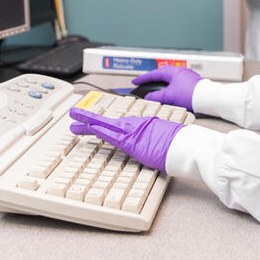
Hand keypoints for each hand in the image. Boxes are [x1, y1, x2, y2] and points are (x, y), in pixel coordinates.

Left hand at [69, 108, 183, 170]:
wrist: (187, 145)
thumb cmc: (181, 144)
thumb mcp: (165, 138)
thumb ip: (155, 139)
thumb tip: (153, 145)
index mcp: (145, 124)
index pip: (120, 123)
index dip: (106, 123)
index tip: (97, 122)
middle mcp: (137, 125)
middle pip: (108, 122)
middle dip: (90, 118)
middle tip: (74, 114)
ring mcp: (134, 132)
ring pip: (105, 126)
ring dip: (87, 124)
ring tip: (72, 123)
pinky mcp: (132, 142)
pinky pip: (110, 135)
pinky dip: (97, 130)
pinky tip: (86, 128)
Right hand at [132, 66, 202, 110]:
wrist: (208, 98)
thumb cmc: (191, 95)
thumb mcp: (169, 96)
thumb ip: (156, 97)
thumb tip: (148, 97)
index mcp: (173, 72)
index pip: (154, 74)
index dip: (143, 78)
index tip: (135, 81)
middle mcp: (180, 71)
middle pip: (162, 74)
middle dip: (152, 79)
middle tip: (144, 83)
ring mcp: (186, 76)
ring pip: (170, 79)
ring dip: (161, 83)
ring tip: (154, 89)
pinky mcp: (191, 83)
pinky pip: (176, 83)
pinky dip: (169, 87)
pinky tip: (169, 93)